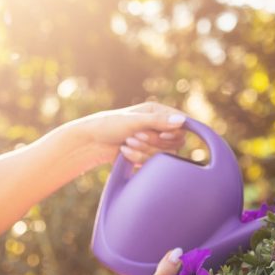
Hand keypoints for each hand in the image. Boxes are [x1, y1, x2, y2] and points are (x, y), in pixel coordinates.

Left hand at [61, 102, 187, 167]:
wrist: (92, 143)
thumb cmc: (109, 125)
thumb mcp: (134, 121)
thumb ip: (158, 121)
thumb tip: (182, 121)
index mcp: (158, 112)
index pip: (182, 122)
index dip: (176, 131)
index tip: (163, 136)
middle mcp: (159, 126)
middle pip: (175, 141)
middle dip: (154, 142)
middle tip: (137, 136)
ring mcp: (154, 142)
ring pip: (165, 154)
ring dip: (144, 150)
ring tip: (127, 143)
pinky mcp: (148, 156)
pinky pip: (153, 162)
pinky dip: (138, 158)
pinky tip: (125, 152)